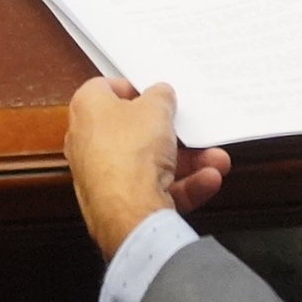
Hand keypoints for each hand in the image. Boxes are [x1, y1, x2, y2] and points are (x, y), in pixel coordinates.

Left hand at [66, 78, 230, 261]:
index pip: (107, 89)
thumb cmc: (129, 153)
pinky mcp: (119, 202)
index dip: (136, 89)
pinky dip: (182, 185)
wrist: (127, 211)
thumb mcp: (156, 108)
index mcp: (87, 109)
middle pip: (136, 131)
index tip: (158, 94)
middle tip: (190, 129)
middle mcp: (89, 142)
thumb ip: (160, 96)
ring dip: (187, 162)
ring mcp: (104, 175)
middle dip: (172, 134)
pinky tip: (207, 180)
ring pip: (150, 164)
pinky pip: (154, 189)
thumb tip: (161, 94)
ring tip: (213, 160)